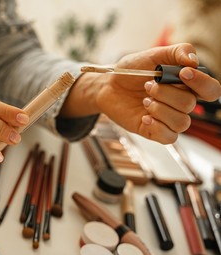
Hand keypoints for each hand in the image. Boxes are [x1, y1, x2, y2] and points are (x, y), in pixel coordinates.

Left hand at [66, 43, 220, 143]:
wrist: (108, 85)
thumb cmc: (131, 71)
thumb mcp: (153, 55)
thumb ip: (177, 52)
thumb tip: (194, 61)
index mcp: (186, 85)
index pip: (210, 90)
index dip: (202, 83)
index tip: (183, 73)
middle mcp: (180, 103)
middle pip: (190, 104)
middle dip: (167, 93)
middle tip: (148, 86)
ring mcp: (168, 118)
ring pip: (181, 122)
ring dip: (160, 109)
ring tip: (144, 100)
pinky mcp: (155, 131)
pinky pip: (169, 137)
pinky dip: (157, 127)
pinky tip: (144, 117)